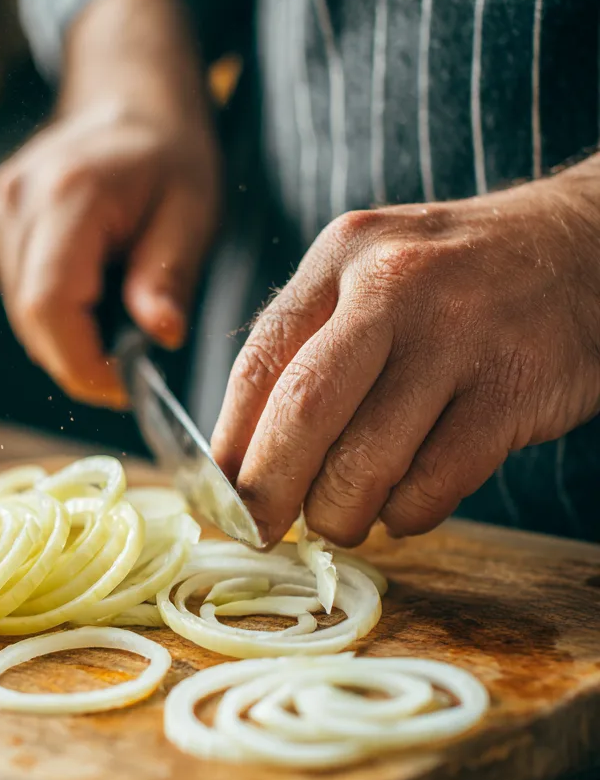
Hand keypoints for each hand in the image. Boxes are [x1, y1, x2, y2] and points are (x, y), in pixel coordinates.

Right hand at [0, 0, 218, 407]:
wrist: (128, 98)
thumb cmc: (168, 154)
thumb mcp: (193, 211)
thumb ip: (170, 274)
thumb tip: (160, 337)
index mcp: (67, 195)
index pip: (49, 305)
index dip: (81, 364)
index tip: (123, 389)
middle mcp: (17, 203)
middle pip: (31, 319)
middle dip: (79, 358)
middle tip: (129, 365)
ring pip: (22, 315)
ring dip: (68, 336)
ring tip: (116, 311)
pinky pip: (17, 295)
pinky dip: (54, 313)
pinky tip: (90, 288)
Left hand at [211, 162, 599, 545]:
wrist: (585, 248)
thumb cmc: (453, 284)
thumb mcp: (370, 279)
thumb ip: (306, 350)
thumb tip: (240, 461)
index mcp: (341, 257)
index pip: (257, 365)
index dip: (228, 447)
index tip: (217, 498)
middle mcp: (394, 286)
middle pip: (301, 413)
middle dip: (267, 492)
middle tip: (259, 531)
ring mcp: (460, 335)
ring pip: (366, 461)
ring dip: (339, 514)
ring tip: (342, 519)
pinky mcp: (513, 388)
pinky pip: (433, 484)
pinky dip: (405, 515)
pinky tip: (404, 505)